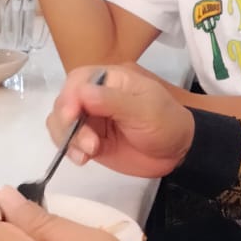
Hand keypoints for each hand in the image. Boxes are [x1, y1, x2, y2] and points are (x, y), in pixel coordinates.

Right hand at [49, 65, 195, 178]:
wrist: (178, 152)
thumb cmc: (166, 122)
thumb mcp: (145, 109)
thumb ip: (113, 101)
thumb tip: (82, 92)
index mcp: (110, 80)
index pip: (78, 80)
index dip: (69, 96)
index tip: (71, 116)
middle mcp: (95, 96)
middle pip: (64, 102)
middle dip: (67, 123)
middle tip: (86, 143)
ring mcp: (91, 119)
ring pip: (61, 123)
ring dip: (68, 138)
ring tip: (88, 153)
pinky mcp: (90, 141)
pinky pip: (69, 142)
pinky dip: (69, 150)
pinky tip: (82, 160)